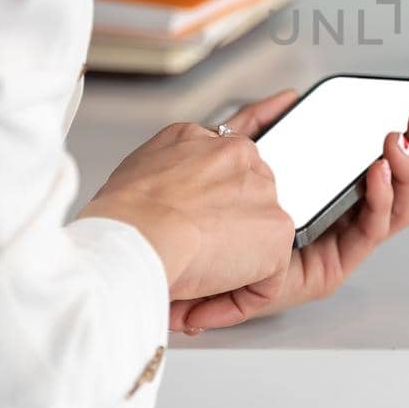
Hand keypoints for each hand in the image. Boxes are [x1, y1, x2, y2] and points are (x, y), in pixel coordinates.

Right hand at [79, 116, 294, 306]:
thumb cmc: (121, 215)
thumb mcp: (142, 164)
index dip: (265, 118)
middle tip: (190, 260)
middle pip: (251, 198)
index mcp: (207, 141)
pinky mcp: (276, 230)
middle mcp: (240, 157)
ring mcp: (263, 193)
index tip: (288, 101)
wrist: (132, 235)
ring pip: (257, 241)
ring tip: (186, 286)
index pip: (242, 133)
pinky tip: (201, 306)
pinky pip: (266, 279)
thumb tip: (177, 183)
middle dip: (227, 234)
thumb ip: (171, 165)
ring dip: (228, 270)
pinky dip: (235, 301)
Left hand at [169, 69, 408, 332]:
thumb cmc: (184, 214)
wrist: (155, 248)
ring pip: (398, 206)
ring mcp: (335, 247)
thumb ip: (262, 125)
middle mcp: (334, 223)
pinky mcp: (329, 270)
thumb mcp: (231, 155)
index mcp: (318, 195)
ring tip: (404, 134)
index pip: (375, 160)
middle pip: (399, 183)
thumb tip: (291, 98)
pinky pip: (371, 231)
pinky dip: (383, 197)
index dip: (404, 128)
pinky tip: (380, 168)